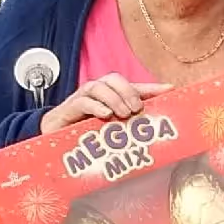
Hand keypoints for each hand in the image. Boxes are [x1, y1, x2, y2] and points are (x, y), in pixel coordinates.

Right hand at [40, 73, 171, 134]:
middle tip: (137, 109)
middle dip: (128, 91)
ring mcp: (80, 100)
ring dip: (114, 98)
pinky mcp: (67, 110)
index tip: (170, 89)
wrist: (53, 144)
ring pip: (97, 87)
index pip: (133, 87)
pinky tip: (105, 115)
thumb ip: (131, 129)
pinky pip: (82, 101)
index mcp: (110, 98)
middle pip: (113, 79)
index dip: (151, 87)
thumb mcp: (113, 134)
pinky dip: (96, 106)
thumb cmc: (85, 138)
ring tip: (123, 114)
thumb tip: (157, 133)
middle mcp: (95, 94)